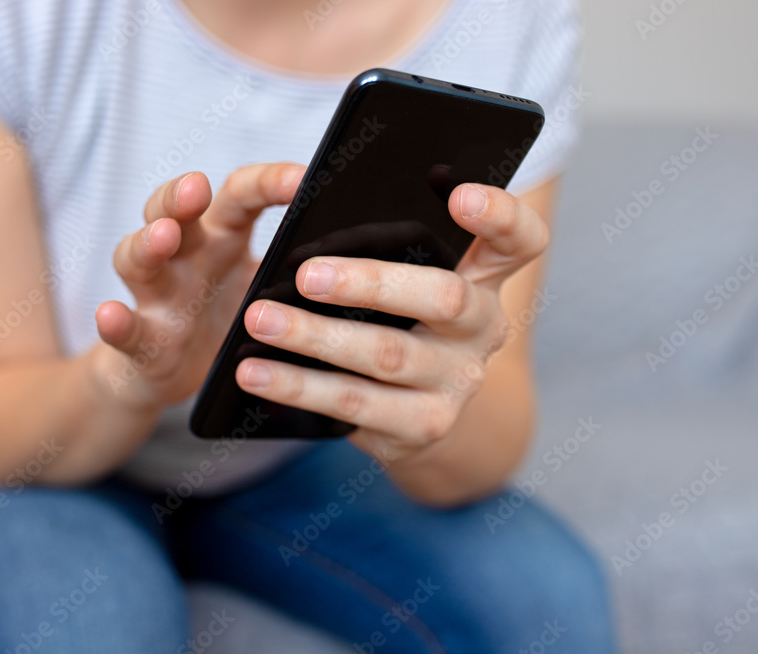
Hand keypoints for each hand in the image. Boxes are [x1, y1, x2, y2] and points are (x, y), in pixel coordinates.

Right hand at [96, 163, 305, 407]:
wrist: (175, 376)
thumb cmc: (230, 320)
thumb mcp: (271, 289)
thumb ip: (305, 268)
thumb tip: (376, 256)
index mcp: (222, 237)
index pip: (239, 195)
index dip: (266, 182)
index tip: (302, 177)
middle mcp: (184, 255)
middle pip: (174, 211)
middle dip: (182, 194)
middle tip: (198, 186)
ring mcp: (156, 295)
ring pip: (138, 258)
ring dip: (147, 243)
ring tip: (162, 235)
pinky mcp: (139, 339)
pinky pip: (125, 328)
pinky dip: (115, 323)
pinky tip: (110, 314)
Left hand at [235, 183, 548, 462]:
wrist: (415, 413)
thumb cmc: (398, 320)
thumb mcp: (408, 279)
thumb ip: (389, 245)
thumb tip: (310, 197)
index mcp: (484, 277)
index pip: (520, 240)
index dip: (500, 215)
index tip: (459, 194)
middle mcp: (483, 328)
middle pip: (444, 296)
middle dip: (370, 282)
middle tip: (307, 274)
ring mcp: (457, 382)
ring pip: (386, 355)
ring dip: (314, 336)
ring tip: (258, 319)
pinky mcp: (423, 427)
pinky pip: (352, 405)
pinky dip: (297, 387)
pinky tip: (254, 372)